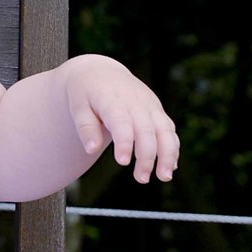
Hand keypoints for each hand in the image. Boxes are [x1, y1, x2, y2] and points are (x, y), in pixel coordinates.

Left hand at [64, 55, 178, 183]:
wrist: (101, 73)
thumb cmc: (86, 94)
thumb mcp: (78, 107)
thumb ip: (85, 127)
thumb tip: (91, 150)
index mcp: (112, 99)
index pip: (121, 122)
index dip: (124, 142)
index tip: (122, 162)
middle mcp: (135, 102)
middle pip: (146, 130)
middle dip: (147, 156)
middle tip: (141, 179)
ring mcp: (149, 105)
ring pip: (165, 130)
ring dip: (167, 154)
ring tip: (164, 177)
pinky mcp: (157, 110)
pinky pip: (169, 130)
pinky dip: (173, 148)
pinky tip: (171, 167)